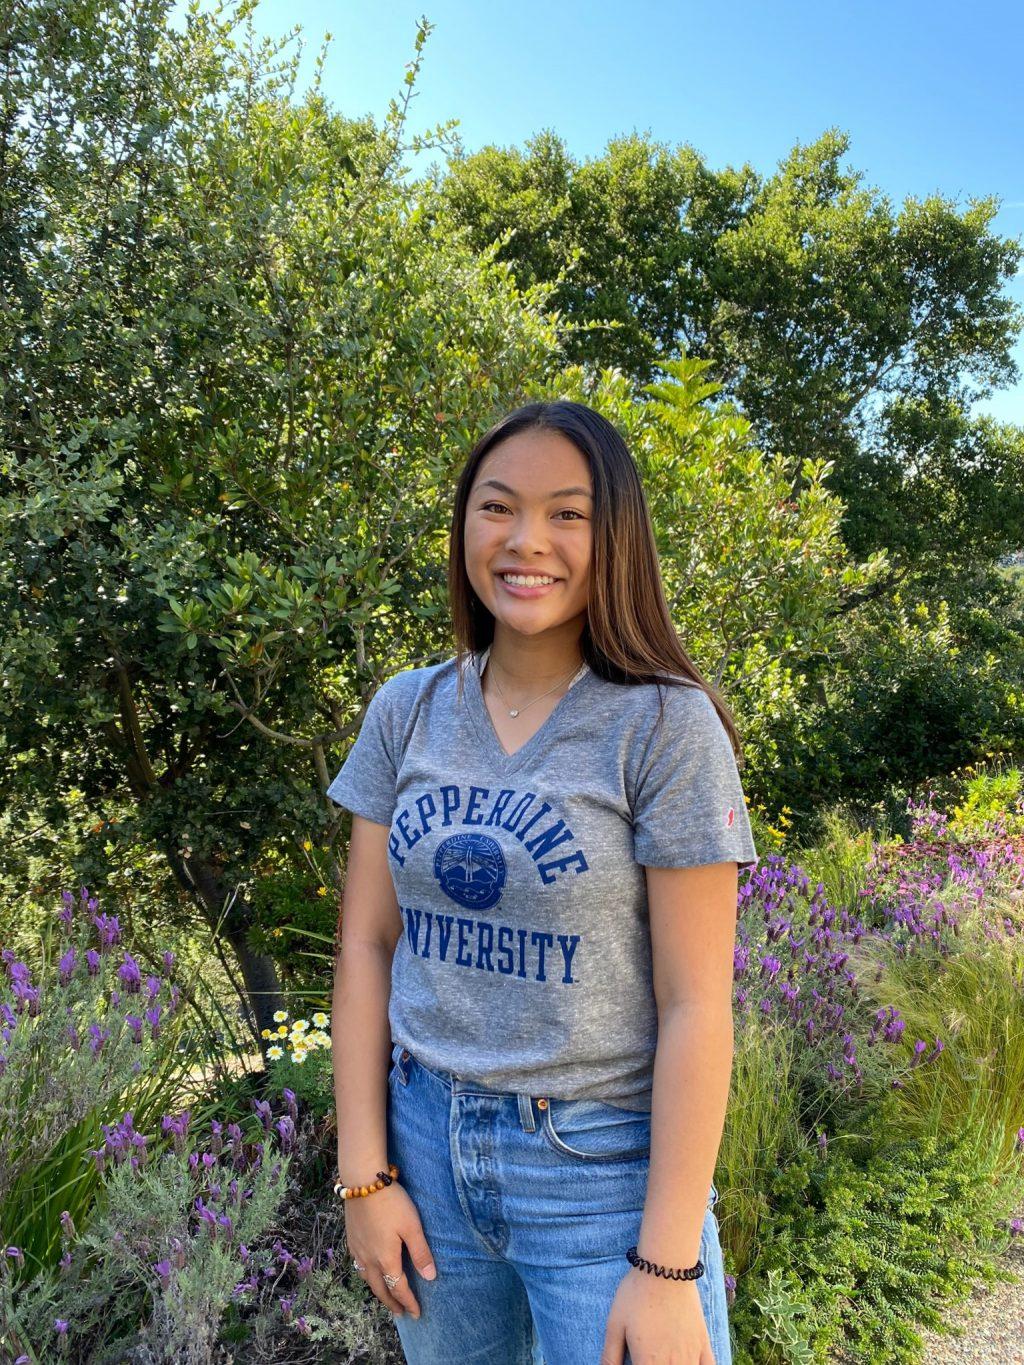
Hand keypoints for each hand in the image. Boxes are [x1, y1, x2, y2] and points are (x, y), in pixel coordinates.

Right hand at [343, 1182, 437, 1319]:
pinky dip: (367, 1276)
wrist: (362, 1181)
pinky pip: (359, 1266)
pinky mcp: (351, 1239)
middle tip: (400, 1313)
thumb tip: (430, 1278)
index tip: (417, 1313)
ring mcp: (357, 1249)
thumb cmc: (392, 1202)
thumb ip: (420, 1252)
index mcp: (386, 1259)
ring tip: (386, 1296)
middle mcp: (369, 1259)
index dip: (408, 1302)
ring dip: (378, 1291)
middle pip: (380, 1289)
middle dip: (391, 1303)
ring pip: (367, 1279)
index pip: (398, 1288)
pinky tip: (369, 1271)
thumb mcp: (412, 1226)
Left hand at [600, 1266, 714, 1363]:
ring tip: (662, 1359)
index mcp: (648, 1362)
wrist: (666, 1268)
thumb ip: (610, 1356)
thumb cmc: (636, 1295)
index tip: (635, 1362)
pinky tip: (690, 1363)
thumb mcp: (615, 1325)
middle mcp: (672, 1364)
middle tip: (649, 1357)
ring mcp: (690, 1355)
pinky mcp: (703, 1343)